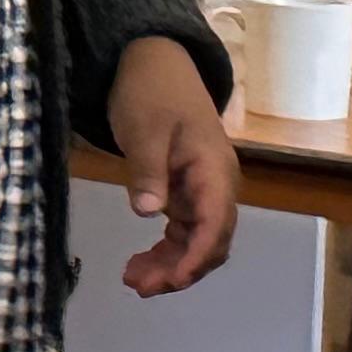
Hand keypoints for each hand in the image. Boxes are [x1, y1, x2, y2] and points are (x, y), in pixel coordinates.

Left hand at [110, 35, 240, 295]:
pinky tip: (140, 263)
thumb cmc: (150, 92)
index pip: (216, 223)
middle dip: (181, 269)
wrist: (155, 64)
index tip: (174, 280)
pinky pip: (183, 231)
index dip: (197, 256)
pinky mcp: (186, 191)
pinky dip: (165, 249)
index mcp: (215, 170)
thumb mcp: (143, 128)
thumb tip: (148, 212)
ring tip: (134, 281)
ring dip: (171, 264)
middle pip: (210, 240)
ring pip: (196, 240)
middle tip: (139, 287)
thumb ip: (147, 170)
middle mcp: (217, 185)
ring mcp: (203, 190)